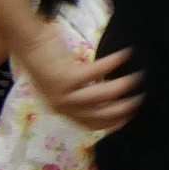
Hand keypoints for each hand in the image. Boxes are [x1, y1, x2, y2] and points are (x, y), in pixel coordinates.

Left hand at [14, 30, 142, 131]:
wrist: (27, 45)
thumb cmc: (48, 61)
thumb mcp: (62, 83)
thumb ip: (80, 91)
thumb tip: (107, 93)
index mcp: (64, 109)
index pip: (92, 124)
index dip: (112, 123)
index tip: (131, 115)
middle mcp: (63, 106)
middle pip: (97, 115)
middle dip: (121, 110)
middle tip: (140, 100)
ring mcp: (63, 93)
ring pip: (98, 96)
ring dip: (120, 87)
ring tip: (137, 78)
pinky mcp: (65, 77)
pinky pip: (94, 72)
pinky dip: (112, 63)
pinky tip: (125, 54)